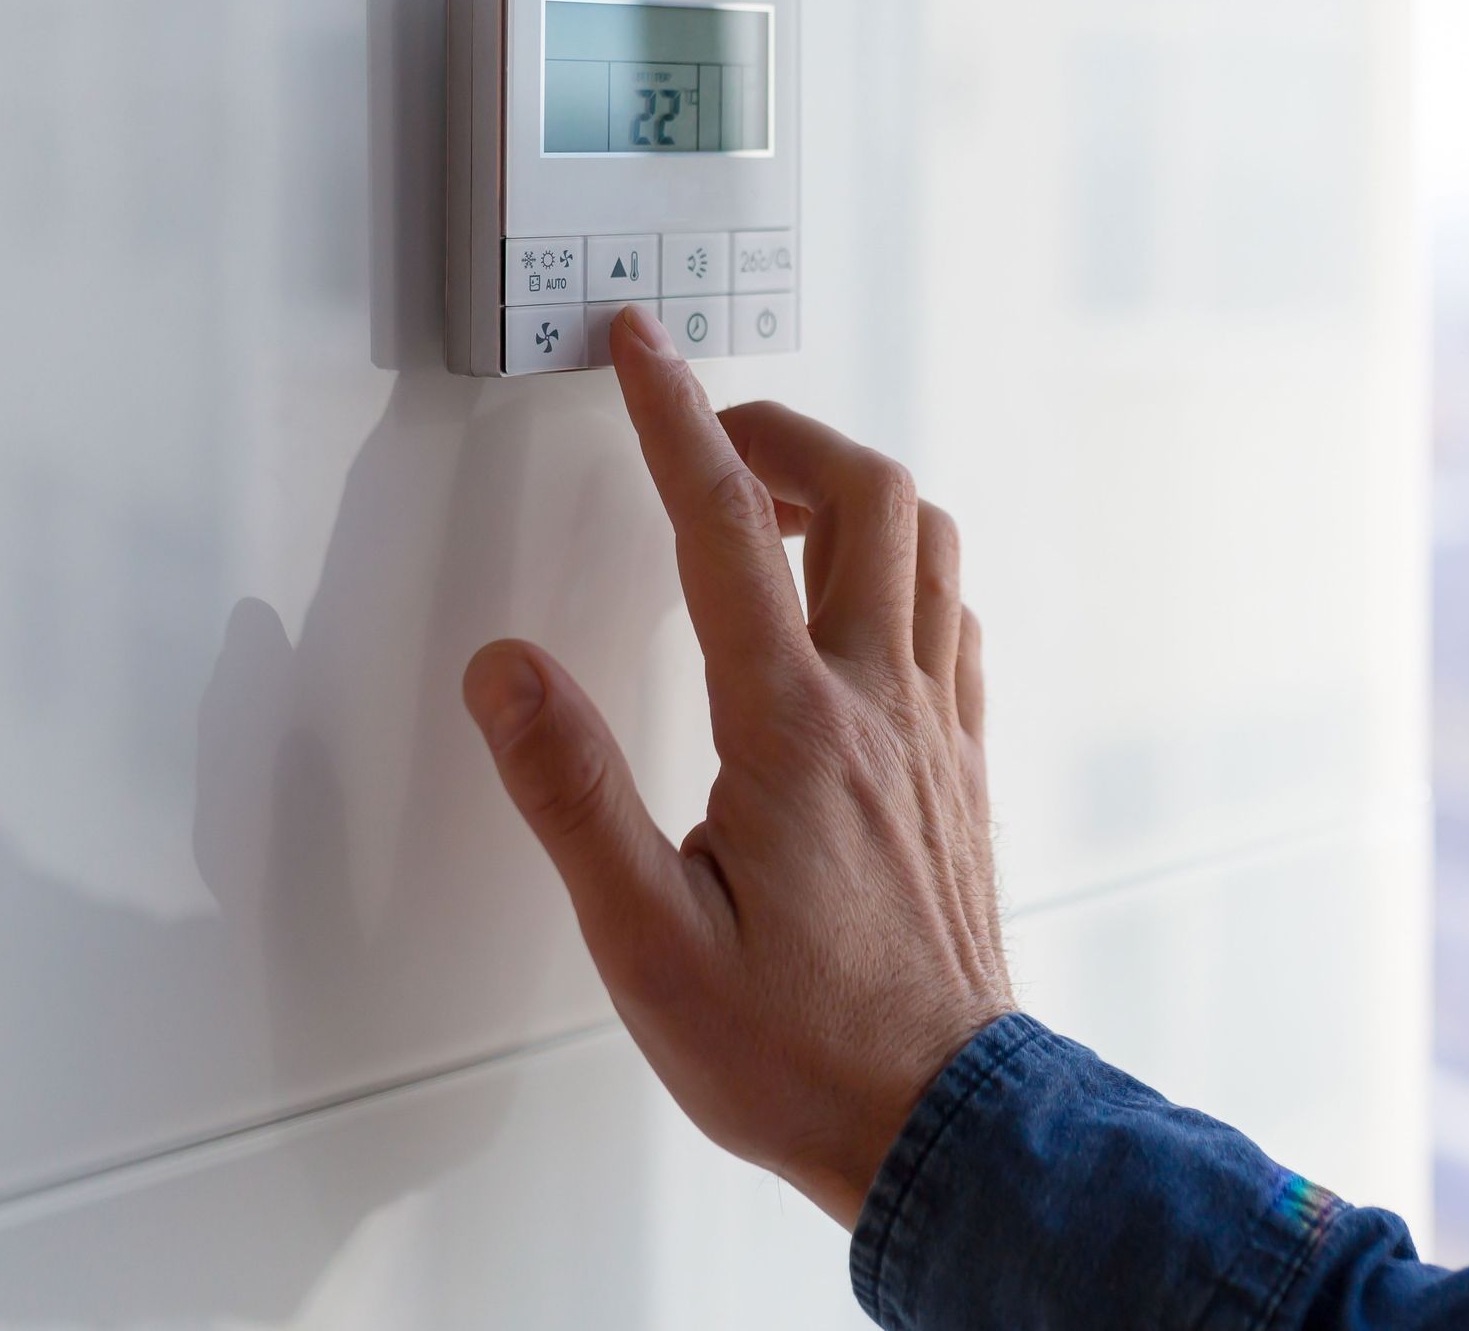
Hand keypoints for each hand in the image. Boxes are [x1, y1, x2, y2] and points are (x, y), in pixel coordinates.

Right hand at [462, 304, 1011, 1226]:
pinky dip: (902, 564)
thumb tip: (509, 670)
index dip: (671, 417)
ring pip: (926, 539)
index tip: (640, 346)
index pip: (722, 525)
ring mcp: (933, 725)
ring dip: (851, 486)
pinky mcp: (960, 761)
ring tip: (775, 497)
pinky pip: (949, 614)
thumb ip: (573, 791)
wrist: (940, 1123)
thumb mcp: (645, 941)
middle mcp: (877, 701)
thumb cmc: (799, 1049)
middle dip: (781, 427)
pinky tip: (855, 599)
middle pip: (863, 492)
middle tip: (709, 428)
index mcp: (791, 726)